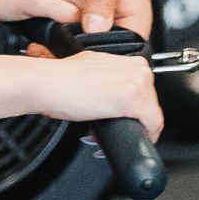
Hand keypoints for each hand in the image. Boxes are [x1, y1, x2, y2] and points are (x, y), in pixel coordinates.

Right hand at [19, 43, 161, 137]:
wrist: (46, 82)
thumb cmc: (59, 78)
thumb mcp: (90, 69)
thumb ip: (106, 78)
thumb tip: (109, 94)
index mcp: (128, 60)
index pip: (143, 92)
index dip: (130, 111)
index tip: (115, 119)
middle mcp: (137, 68)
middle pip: (149, 104)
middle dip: (129, 121)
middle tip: (105, 128)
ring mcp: (138, 83)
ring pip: (151, 116)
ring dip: (131, 130)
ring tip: (103, 134)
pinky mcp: (135, 100)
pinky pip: (152, 126)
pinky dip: (140, 138)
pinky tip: (117, 139)